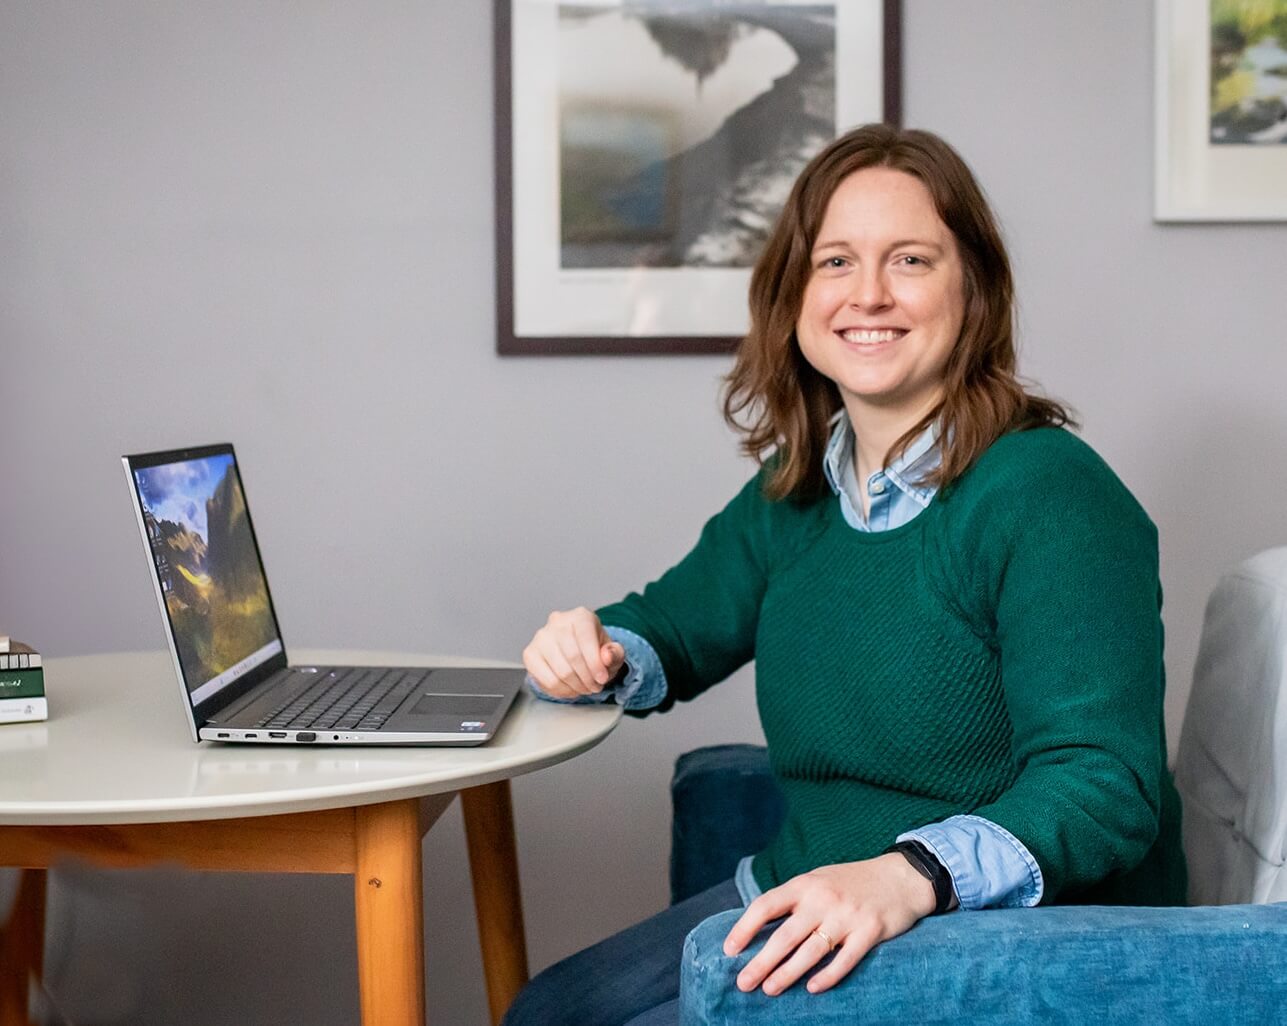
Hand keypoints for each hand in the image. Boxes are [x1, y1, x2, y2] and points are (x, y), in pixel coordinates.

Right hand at [522, 607, 625, 698]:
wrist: (577, 651)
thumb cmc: (594, 649)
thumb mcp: (612, 651)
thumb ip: (615, 653)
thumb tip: (606, 657)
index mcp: (580, 616)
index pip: (586, 639)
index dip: (595, 663)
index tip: (602, 678)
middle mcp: (558, 622)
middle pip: (573, 656)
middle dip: (587, 678)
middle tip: (595, 687)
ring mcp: (541, 637)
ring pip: (560, 671)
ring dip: (576, 686)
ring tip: (584, 688)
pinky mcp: (530, 654)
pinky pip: (547, 680)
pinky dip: (562, 690)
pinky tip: (570, 689)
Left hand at [722, 853, 936, 995]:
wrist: (900, 877)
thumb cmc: (851, 882)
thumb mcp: (818, 880)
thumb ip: (794, 900)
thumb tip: (759, 928)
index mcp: (805, 884)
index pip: (766, 905)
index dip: (744, 928)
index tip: (729, 950)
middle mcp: (822, 899)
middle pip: (785, 935)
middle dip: (761, 962)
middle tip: (743, 983)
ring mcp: (846, 916)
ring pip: (811, 951)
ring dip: (787, 973)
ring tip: (769, 989)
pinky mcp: (870, 932)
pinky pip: (845, 960)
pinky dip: (827, 976)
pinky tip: (812, 988)